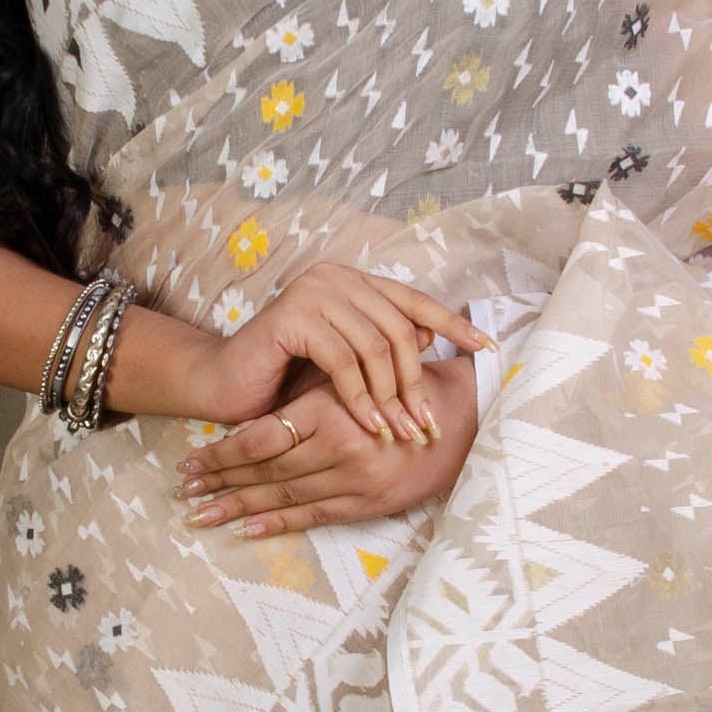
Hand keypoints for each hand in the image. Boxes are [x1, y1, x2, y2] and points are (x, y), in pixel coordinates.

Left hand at [179, 354, 480, 536]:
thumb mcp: (357, 377)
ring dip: (239, 506)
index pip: (263, 438)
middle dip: (221, 481)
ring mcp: (356, 480)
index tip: (193, 460)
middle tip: (185, 490)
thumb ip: (313, 392)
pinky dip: (278, 522)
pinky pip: (314, 515)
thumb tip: (253, 416)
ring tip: (203, 514)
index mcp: (334, 410)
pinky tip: (247, 528)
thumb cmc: (405, 389)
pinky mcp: (369, 503)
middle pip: (266, 470)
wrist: (467, 421)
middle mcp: (342, 448)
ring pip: (285, 495)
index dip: (223, 453)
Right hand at [195, 259, 487, 440]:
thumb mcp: (346, 366)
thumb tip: (429, 344)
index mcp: (354, 282)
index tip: (486, 348)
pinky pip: (343, 360)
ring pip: (374, 346)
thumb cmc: (286, 379)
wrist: (225, 385)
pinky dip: (360, 397)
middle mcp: (335, 277)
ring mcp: (313, 292)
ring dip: (391, 397)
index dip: (452, 324)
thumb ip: (382, 350)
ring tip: (400, 433)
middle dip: (416, 382)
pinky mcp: (293, 316)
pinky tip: (370, 425)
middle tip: (426, 424)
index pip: (414, 301)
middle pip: (399, 328)